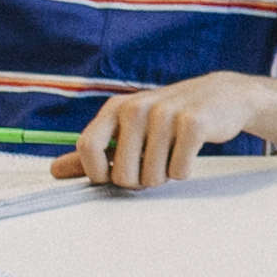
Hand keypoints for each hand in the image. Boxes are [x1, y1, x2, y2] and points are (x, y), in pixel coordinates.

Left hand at [58, 77, 258, 186]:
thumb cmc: (168, 118)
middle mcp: (136, 107)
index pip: (88, 147)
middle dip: (139, 180)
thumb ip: (94, 151)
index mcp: (116, 108)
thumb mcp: (128, 129)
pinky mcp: (193, 124)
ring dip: (164, 175)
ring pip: (152, 177)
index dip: (97, 173)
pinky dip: (184, 170)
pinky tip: (189, 151)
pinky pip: (179, 171)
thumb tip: (54, 171)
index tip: (112, 176)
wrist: (222, 96)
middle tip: (153, 164)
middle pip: (122, 174)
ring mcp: (165, 114)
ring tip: (173, 153)